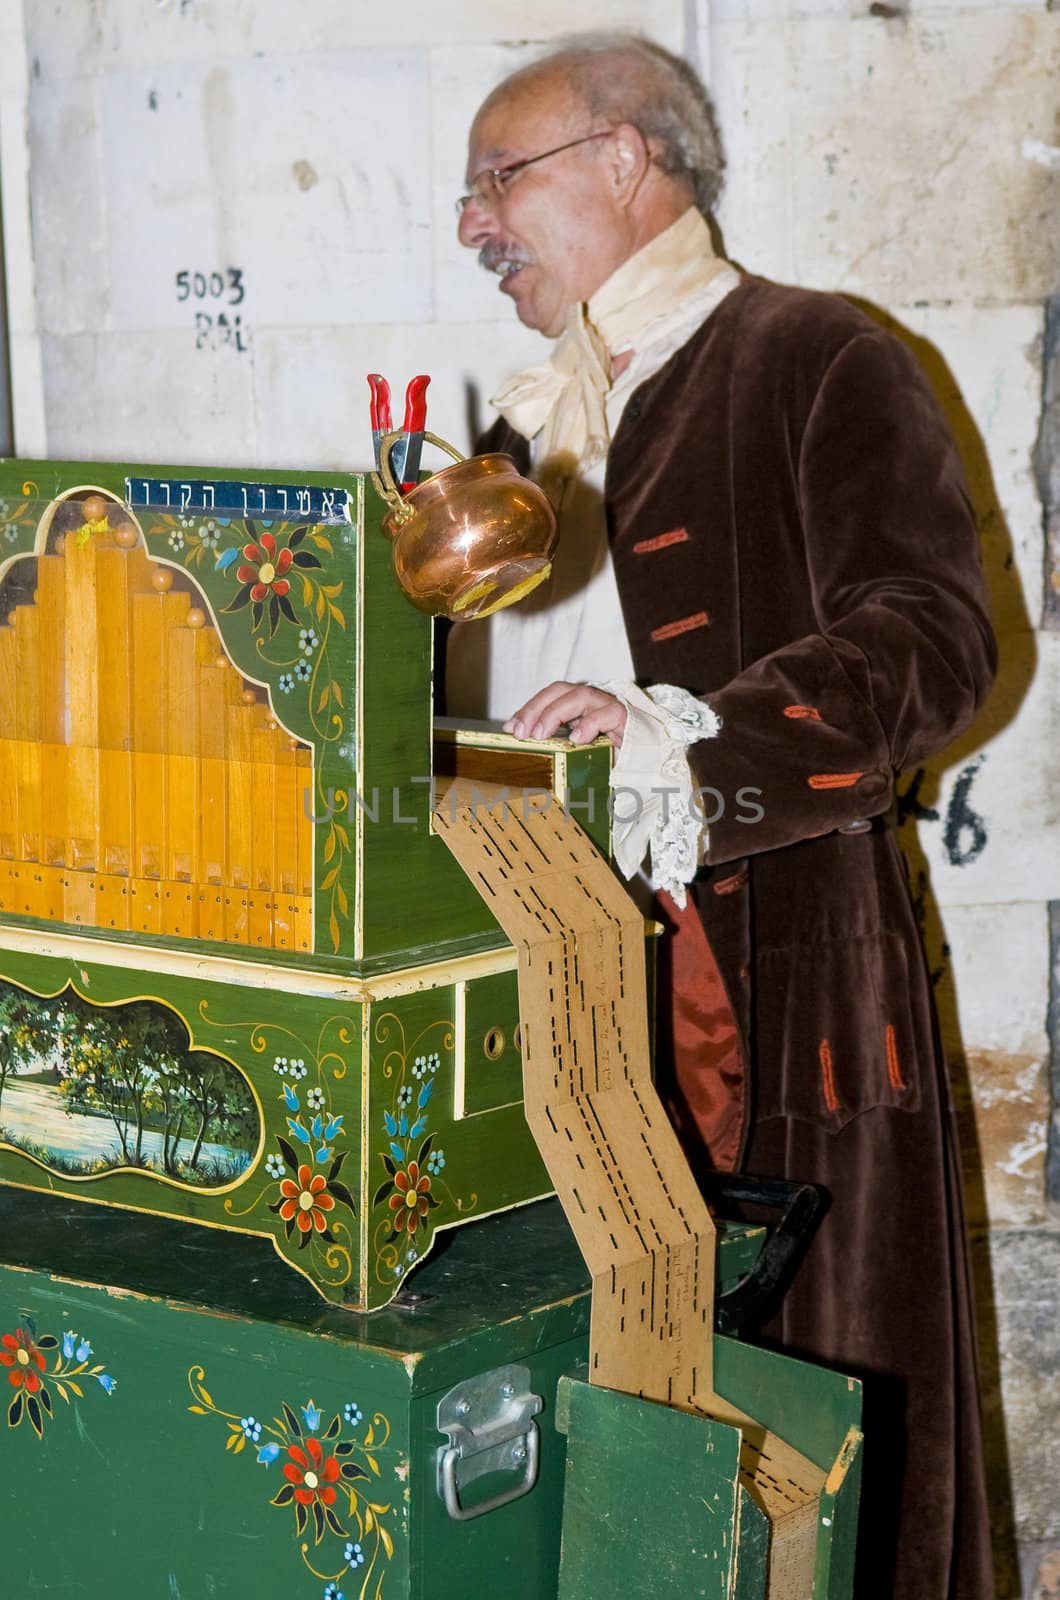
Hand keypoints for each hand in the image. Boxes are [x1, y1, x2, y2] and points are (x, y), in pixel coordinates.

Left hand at [503, 682, 626, 746]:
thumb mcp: (577, 752)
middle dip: (536, 708)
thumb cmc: (610, 757)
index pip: (549, 695)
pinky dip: (590, 723)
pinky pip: (607, 713)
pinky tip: (577, 739)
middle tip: (521, 733)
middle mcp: (592, 701)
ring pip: (580, 696)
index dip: (528, 708)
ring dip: (555, 713)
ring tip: (541, 735)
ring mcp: (609, 707)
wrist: (649, 762)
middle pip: (560, 689)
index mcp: (578, 706)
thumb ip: (557, 745)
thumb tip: (525, 749)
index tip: (510, 728)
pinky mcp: (626, 718)